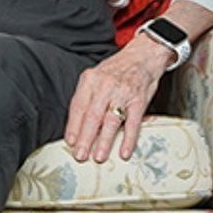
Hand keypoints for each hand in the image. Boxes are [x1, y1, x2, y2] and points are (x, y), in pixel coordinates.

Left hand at [63, 40, 173, 161]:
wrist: (142, 56)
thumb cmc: (116, 70)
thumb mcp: (95, 77)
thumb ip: (86, 97)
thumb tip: (76, 125)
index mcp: (90, 80)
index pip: (78, 106)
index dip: (73, 126)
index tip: (70, 142)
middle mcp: (105, 86)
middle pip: (92, 116)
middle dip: (85, 138)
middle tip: (80, 155)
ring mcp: (123, 94)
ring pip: (111, 121)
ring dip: (104, 141)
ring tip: (98, 156)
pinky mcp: (139, 101)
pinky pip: (133, 123)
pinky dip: (129, 139)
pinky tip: (124, 151)